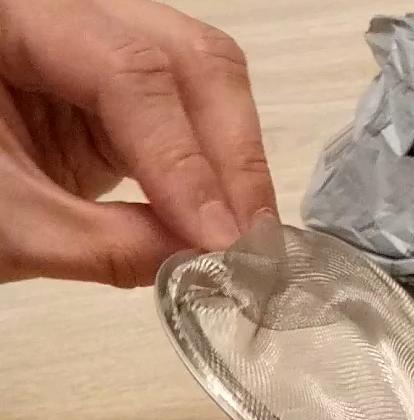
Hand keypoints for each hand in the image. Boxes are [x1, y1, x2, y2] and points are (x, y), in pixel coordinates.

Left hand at [0, 0, 275, 286]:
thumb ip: (111, 245)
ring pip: (205, 75)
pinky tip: (226, 213)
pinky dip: (217, 166)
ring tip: (246, 229)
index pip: (125, 73)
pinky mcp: (122, 87)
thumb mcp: (10, 227)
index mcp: (12, 18)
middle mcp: (66, 11)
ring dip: (236, 157)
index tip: (219, 238)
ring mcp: (101, 43)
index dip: (181, 160)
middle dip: (231, 152)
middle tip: (250, 236)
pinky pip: (194, 110)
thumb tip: (206, 261)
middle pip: (186, 56)